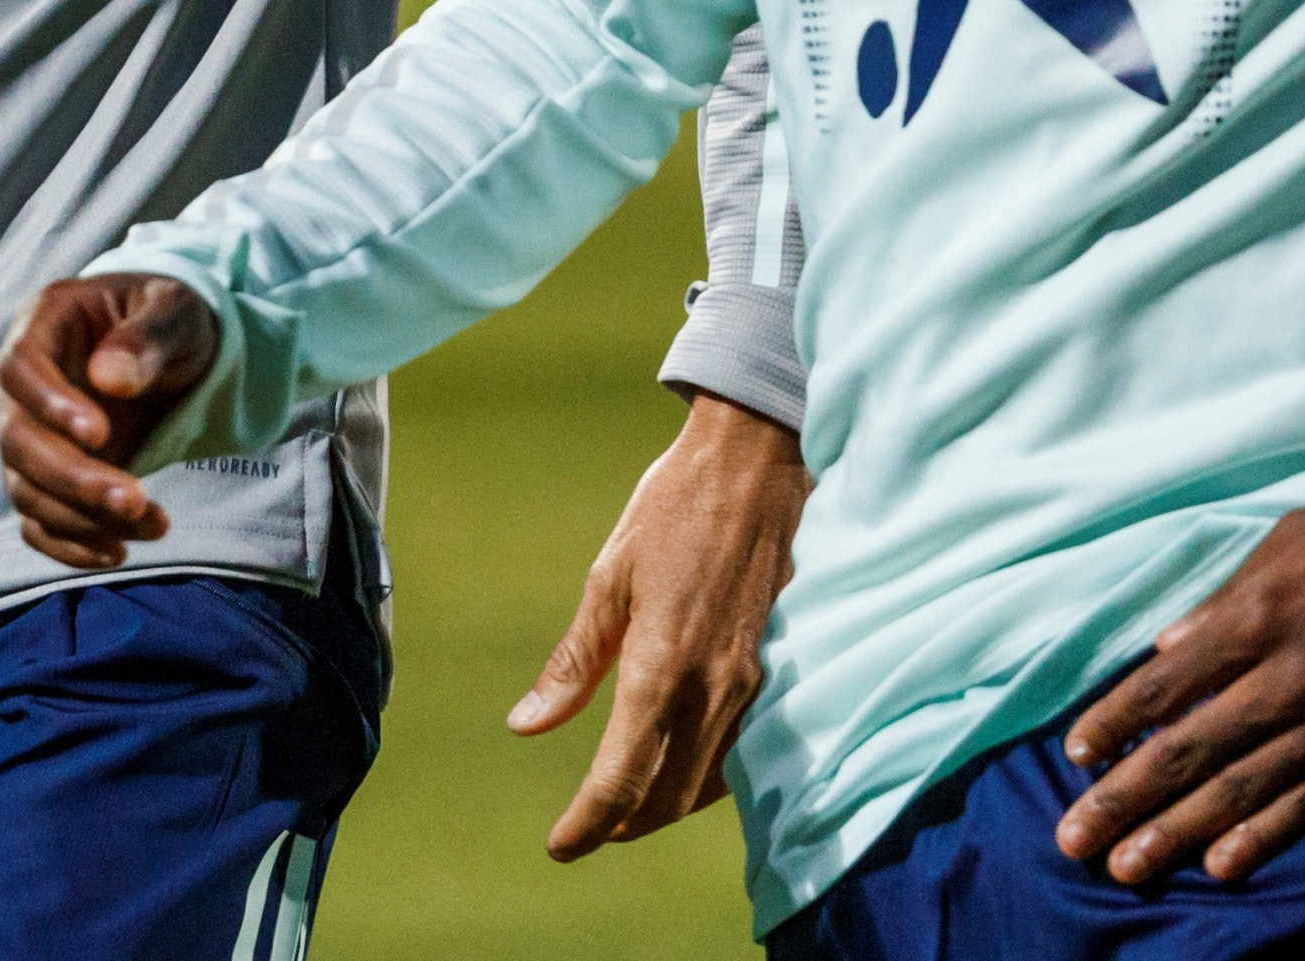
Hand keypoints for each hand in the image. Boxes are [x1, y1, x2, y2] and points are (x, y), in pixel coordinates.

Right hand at [0, 273, 220, 568]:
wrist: (175, 349)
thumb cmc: (171, 318)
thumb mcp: (176, 311)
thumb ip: (148, 338)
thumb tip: (109, 379)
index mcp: (45, 322)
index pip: (20, 366)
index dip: (50, 404)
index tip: (101, 435)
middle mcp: (22, 382)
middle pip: (17, 438)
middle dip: (72, 478)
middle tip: (135, 500)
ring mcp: (28, 431)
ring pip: (26, 487)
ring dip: (82, 517)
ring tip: (154, 524)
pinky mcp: (45, 476)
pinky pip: (36, 521)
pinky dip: (69, 545)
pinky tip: (118, 551)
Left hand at [506, 392, 810, 860]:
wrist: (757, 458)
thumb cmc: (673, 507)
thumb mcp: (610, 576)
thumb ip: (574, 662)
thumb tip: (525, 727)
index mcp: (661, 664)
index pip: (622, 778)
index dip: (588, 823)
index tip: (561, 845)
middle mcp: (713, 687)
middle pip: (669, 797)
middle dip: (626, 824)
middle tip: (589, 830)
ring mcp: (754, 682)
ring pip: (710, 782)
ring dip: (667, 805)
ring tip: (628, 807)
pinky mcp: (778, 669)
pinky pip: (742, 751)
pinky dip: (707, 776)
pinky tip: (684, 764)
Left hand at [1053, 493, 1304, 888]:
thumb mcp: (1283, 544)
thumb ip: (1222, 601)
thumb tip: (1166, 648)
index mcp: (1255, 617)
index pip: (1165, 682)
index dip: (1115, 722)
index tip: (1075, 756)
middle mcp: (1284, 679)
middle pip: (1189, 748)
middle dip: (1125, 798)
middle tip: (1074, 839)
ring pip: (1240, 790)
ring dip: (1176, 833)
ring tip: (1125, 867)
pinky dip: (1261, 838)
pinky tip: (1218, 867)